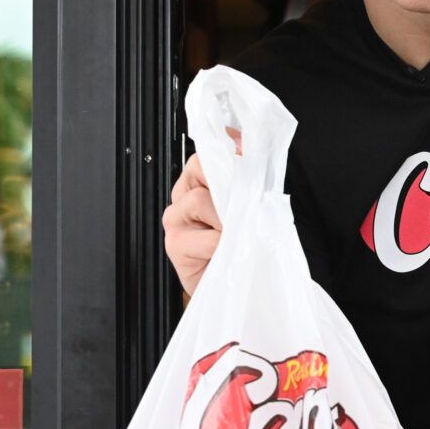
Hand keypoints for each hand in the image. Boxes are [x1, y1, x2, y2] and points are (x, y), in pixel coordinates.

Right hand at [162, 130, 237, 294]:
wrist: (241, 286)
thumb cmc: (246, 244)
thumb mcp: (254, 202)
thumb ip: (248, 173)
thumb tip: (241, 142)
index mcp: (199, 181)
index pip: (208, 153)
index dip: (231, 156)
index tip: (247, 162)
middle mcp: (183, 196)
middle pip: (200, 168)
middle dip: (229, 186)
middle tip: (246, 207)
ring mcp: (175, 219)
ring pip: (199, 200)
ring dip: (228, 219)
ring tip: (238, 234)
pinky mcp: (175, 245)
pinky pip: (206, 236)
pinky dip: (224, 243)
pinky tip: (229, 250)